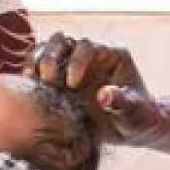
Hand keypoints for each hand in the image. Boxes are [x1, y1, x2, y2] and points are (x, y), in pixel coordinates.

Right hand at [26, 33, 169, 145]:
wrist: (130, 129)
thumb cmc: (138, 118)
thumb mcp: (135, 114)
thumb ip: (122, 103)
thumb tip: (104, 95)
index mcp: (111, 54)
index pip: (88, 46)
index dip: (77, 61)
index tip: (73, 84)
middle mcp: (89, 55)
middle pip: (62, 41)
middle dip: (51, 58)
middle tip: (50, 82)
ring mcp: (72, 64)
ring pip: (46, 49)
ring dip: (38, 62)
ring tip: (37, 84)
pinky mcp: (59, 77)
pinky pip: (39, 66)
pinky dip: (31, 74)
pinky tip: (30, 89)